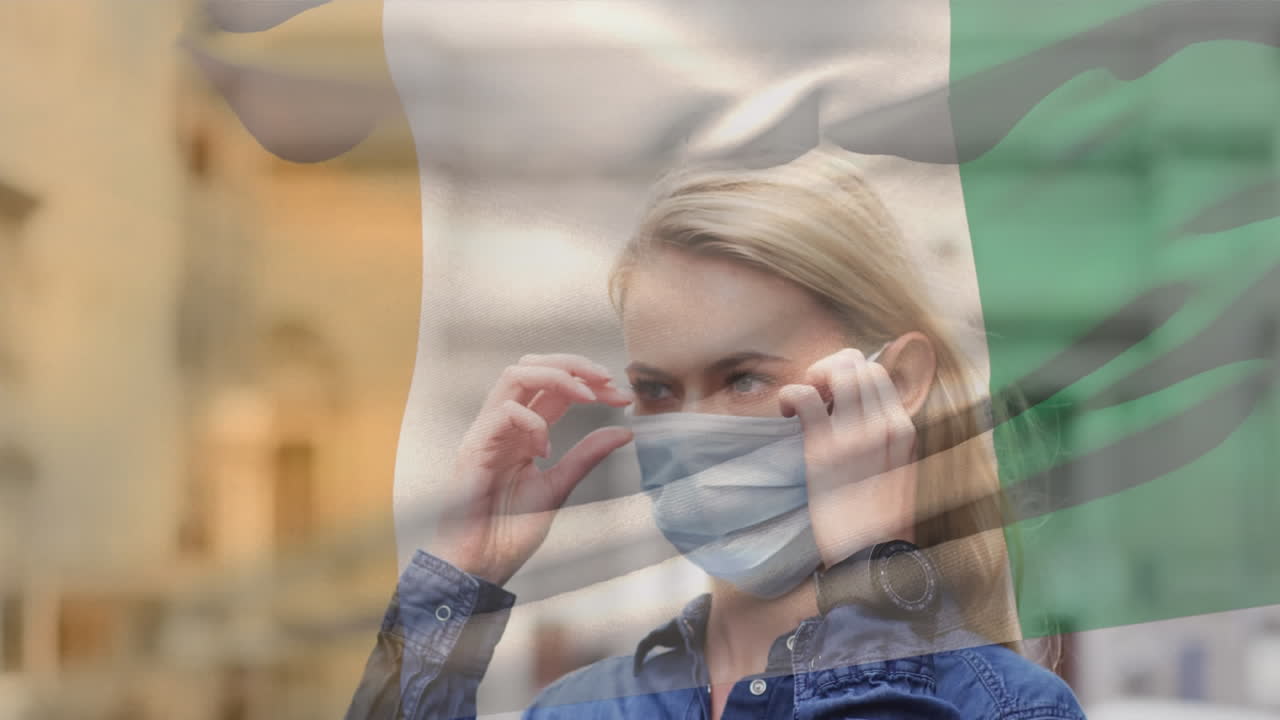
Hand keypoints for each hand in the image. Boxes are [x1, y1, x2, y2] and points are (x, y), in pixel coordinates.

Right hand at [428, 353, 634, 585]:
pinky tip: (546, 448)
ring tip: (586, 395)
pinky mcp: (473, 448)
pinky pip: (503, 413)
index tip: (622, 395)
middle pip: (532, 366)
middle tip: (607, 380)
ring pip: (515, 374)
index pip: (555, 387)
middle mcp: (503, 424)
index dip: (590, 382)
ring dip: (556, 376)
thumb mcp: (559, 487)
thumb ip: (586, 456)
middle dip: (573, 364)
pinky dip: (533, 422)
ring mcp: (486, 432)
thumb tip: (624, 431)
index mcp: (523, 431)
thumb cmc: (509, 531)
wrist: (481, 565)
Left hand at [778, 347, 917, 569]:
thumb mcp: (896, 469)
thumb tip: (860, 409)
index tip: (834, 397)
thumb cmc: (878, 518)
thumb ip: (885, 437)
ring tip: (803, 405)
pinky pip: (805, 396)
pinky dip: (790, 395)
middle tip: (816, 398)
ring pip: (835, 369)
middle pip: (856, 362)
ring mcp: (855, 436)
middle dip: (829, 369)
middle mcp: (884, 425)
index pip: (877, 372)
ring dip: (812, 377)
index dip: (849, 373)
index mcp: (904, 428)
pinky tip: (786, 413)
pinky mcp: (824, 450)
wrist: (871, 557)